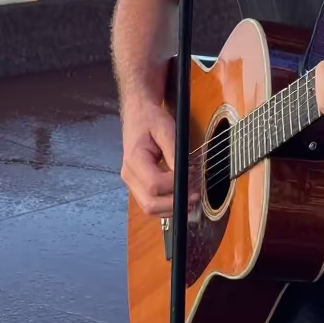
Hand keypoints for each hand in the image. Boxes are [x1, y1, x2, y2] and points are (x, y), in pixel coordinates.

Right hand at [120, 99, 199, 215]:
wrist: (138, 114)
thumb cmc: (151, 119)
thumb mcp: (166, 129)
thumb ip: (174, 153)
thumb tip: (184, 174)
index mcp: (134, 160)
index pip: (154, 184)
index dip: (175, 185)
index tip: (192, 176)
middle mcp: (129, 175)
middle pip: (149, 203)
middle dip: (174, 204)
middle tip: (195, 196)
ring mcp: (131, 182)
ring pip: (149, 208)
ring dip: (171, 208)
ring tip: (191, 199)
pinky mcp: (137, 184)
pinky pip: (150, 202)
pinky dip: (165, 205)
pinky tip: (180, 197)